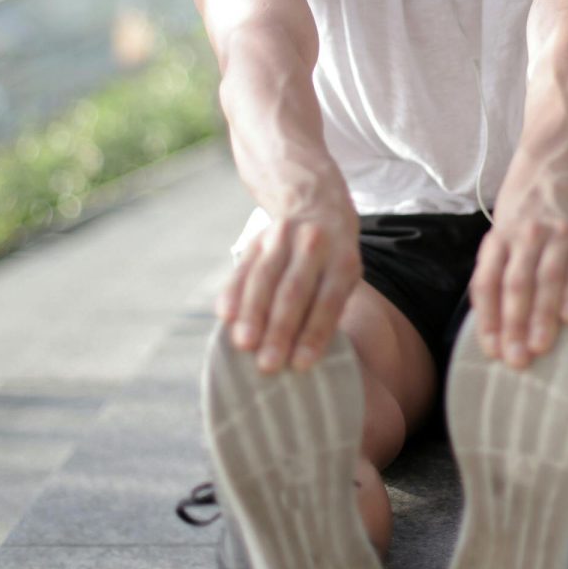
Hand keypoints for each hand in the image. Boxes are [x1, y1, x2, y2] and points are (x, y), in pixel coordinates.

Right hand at [217, 202, 361, 373]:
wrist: (315, 203)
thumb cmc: (331, 259)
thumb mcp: (343, 277)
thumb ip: (327, 309)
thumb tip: (304, 356)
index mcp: (342, 261)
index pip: (328, 301)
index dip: (314, 333)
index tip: (300, 364)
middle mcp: (314, 246)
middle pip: (294, 291)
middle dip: (280, 330)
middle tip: (268, 364)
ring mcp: (284, 238)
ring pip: (265, 278)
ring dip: (253, 314)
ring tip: (244, 344)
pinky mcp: (257, 238)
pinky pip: (243, 267)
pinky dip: (233, 292)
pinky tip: (225, 315)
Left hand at [469, 199, 567, 369]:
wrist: (545, 187)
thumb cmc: (518, 237)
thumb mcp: (498, 251)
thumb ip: (494, 288)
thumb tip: (496, 342)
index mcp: (495, 243)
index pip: (486, 283)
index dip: (488, 319)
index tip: (493, 352)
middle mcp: (523, 236)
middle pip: (516, 283)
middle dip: (515, 324)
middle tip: (517, 359)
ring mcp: (555, 236)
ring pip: (547, 277)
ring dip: (543, 315)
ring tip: (541, 347)